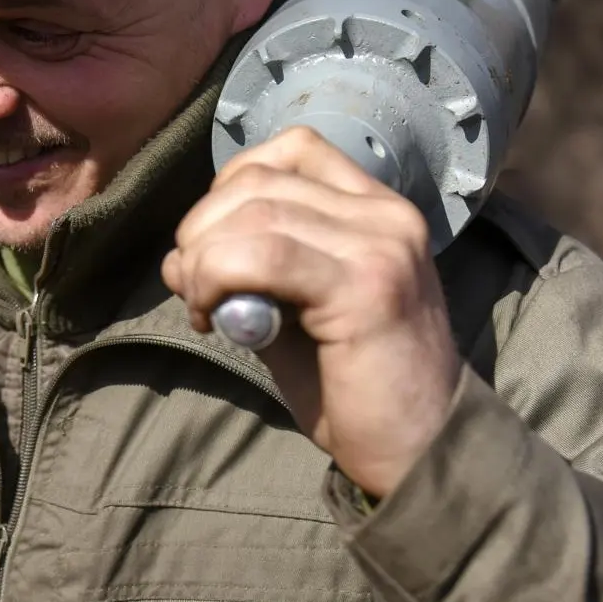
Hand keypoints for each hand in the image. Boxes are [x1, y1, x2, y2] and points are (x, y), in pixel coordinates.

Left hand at [161, 127, 459, 498]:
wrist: (423, 452)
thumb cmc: (356, 390)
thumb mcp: (295, 313)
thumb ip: (247, 270)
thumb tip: (179, 255)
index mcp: (377, 209)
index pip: (292, 149)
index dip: (228, 188)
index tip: (212, 247)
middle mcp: (385, 215)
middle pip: (258, 179)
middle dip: (200, 229)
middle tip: (194, 290)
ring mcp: (380, 245)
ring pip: (253, 212)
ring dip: (203, 259)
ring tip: (204, 310)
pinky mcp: (366, 286)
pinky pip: (263, 256)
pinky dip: (217, 279)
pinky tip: (216, 320)